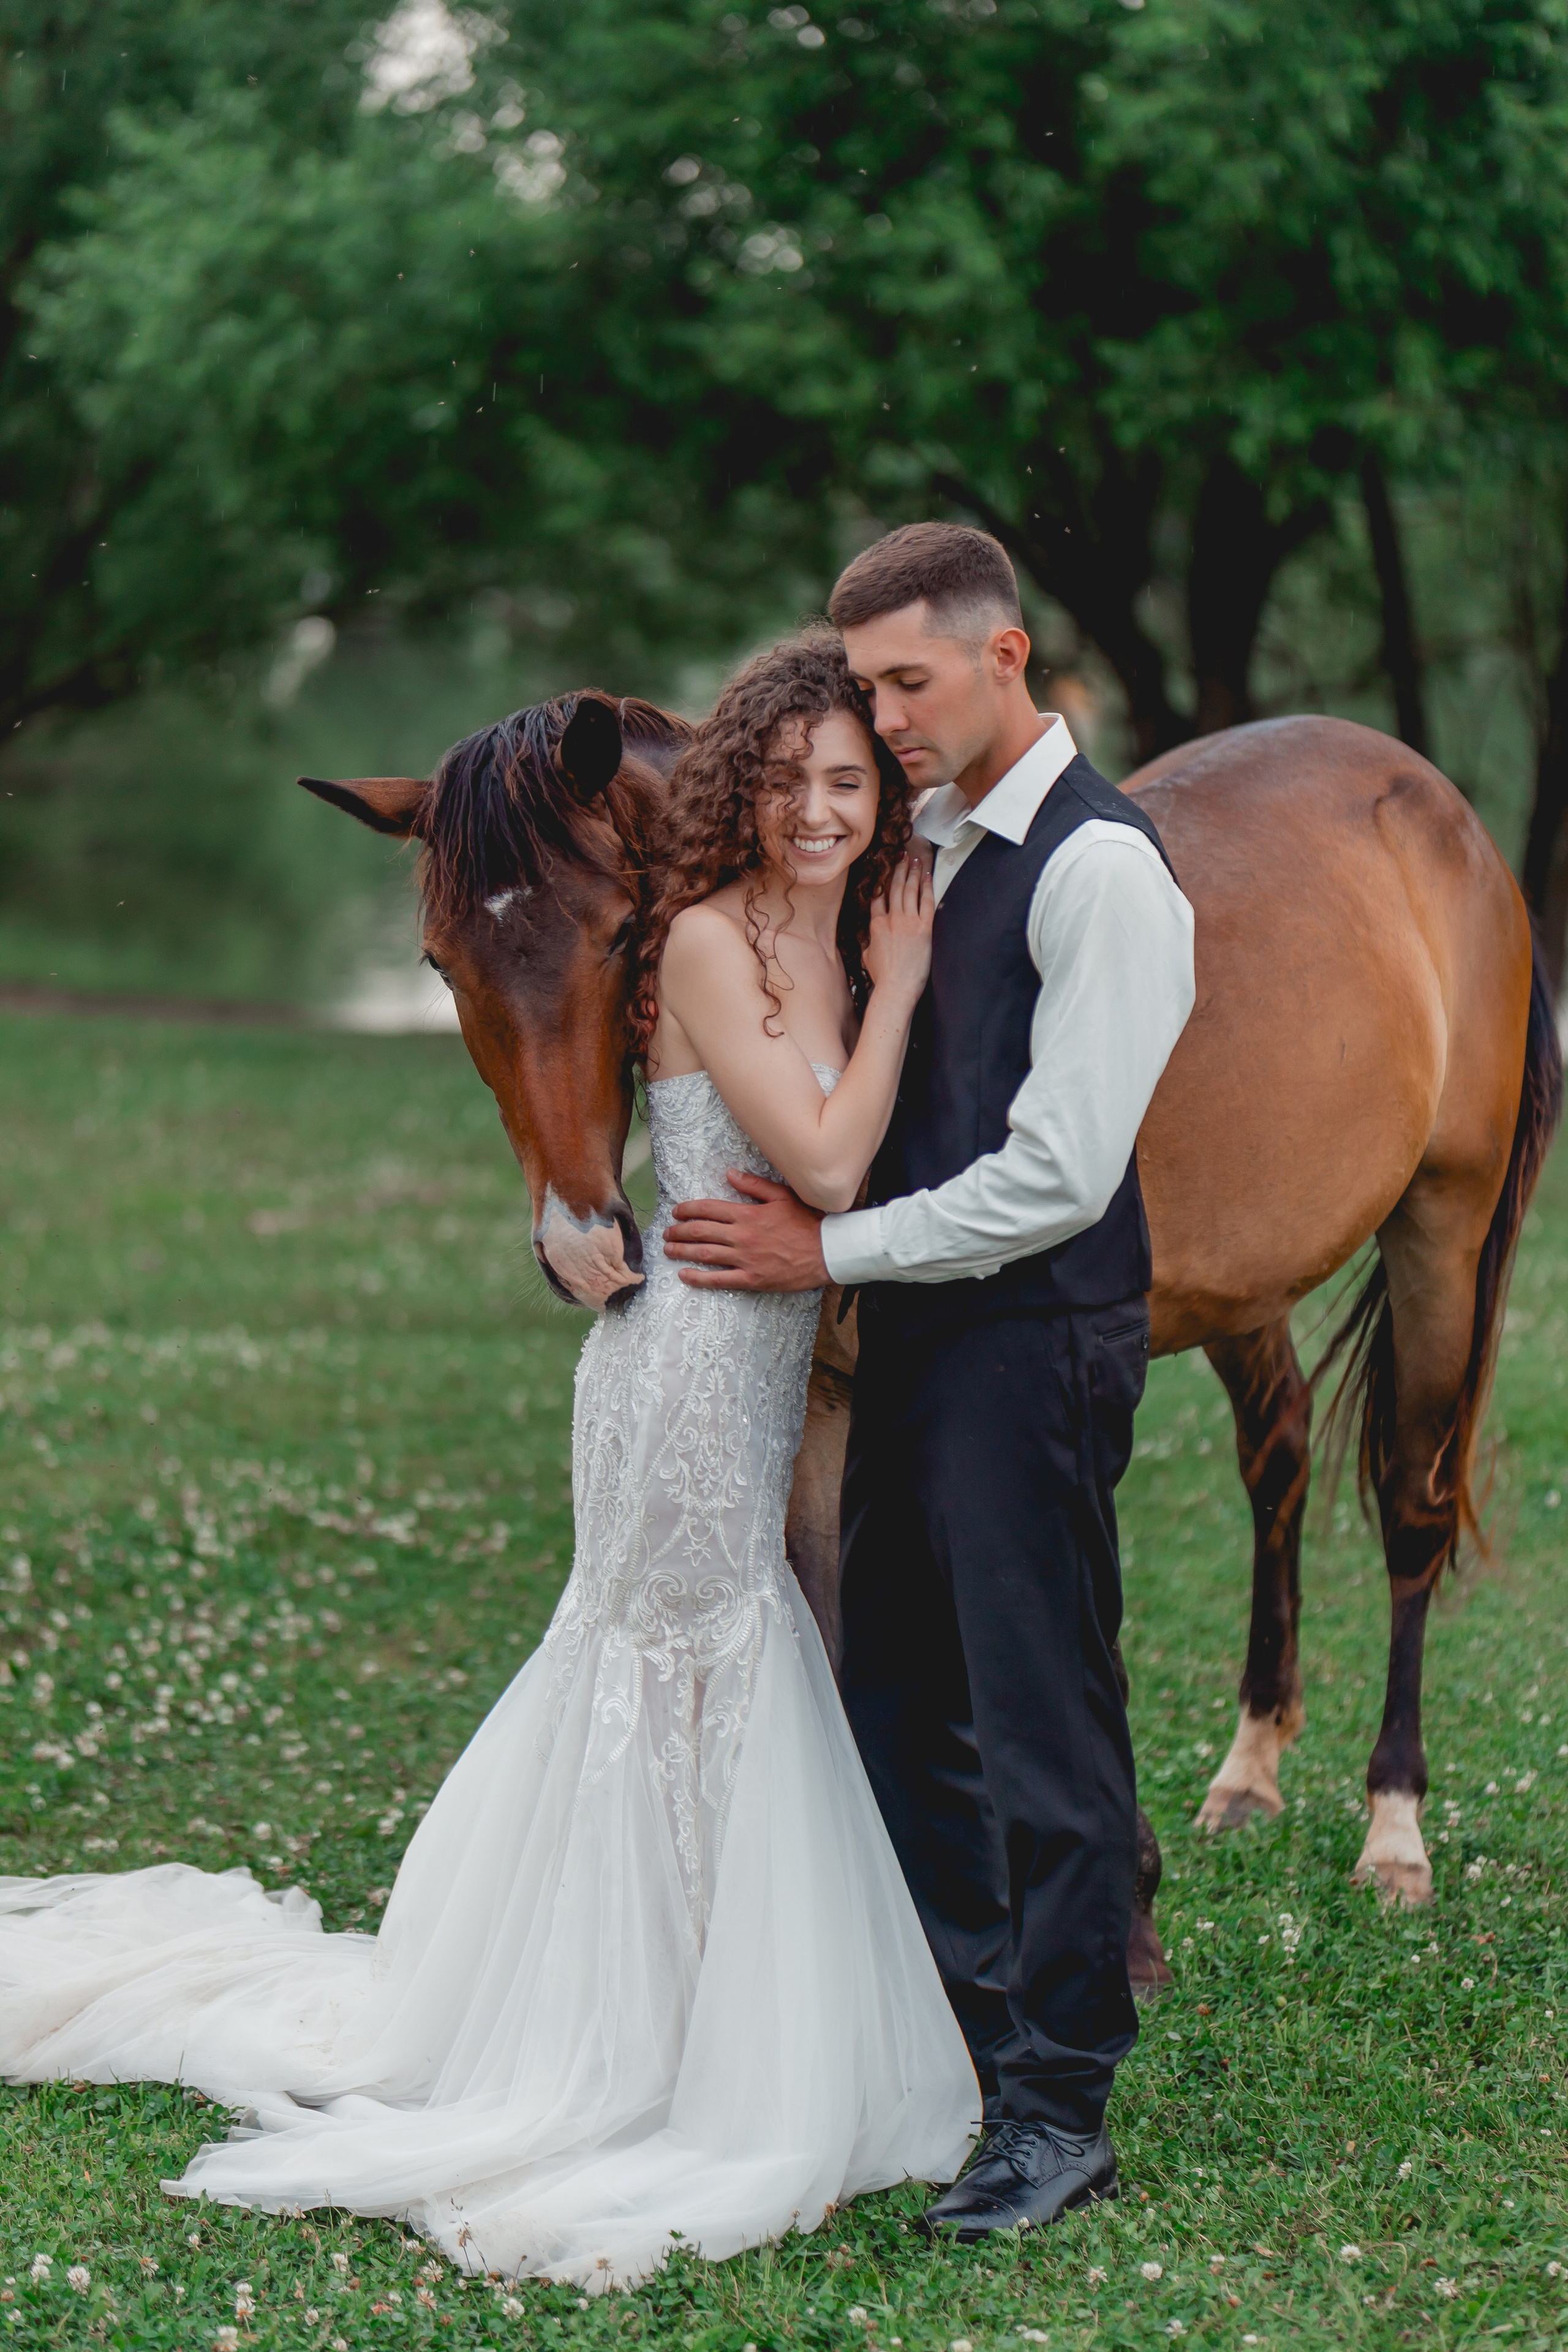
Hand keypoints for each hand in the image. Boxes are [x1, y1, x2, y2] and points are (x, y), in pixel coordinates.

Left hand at [664, 1170, 829, 1289]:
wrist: (828, 1251)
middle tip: (666, 1232)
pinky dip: (698, 1277)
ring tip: (668, 1249)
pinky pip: (719, 1280)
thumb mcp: (783, 1196)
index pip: (708, 1209)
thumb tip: (729, 1174)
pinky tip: (684, 1275)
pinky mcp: (752, 1279)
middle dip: (678, 1231)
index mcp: (747, 1214)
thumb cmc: (808, 1222)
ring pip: (704, 1254)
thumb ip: (754, 1185)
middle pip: (700, 1231)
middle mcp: (742, 1236)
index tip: (676, 1212)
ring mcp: (745, 1259)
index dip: (687, 1210)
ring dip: (682, 1251)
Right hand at [864, 852, 933, 1007]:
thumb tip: (870, 938)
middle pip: (894, 888)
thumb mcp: (867, 957)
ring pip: (909, 890)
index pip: (878, 896)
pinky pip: (926, 902)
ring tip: (915, 859)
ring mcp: (907, 922)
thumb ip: (869, 942)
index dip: (882, 880)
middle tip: (902, 855)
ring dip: (912, 872)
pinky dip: (927, 887)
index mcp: (875, 925)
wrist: (895, 988)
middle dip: (898, 869)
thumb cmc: (882, 977)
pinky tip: (927, 876)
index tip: (884, 869)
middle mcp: (891, 919)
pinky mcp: (923, 928)